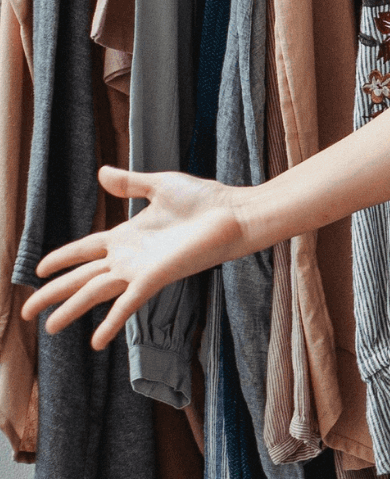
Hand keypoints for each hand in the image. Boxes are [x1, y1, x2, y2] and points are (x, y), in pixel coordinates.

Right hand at [22, 167, 255, 348]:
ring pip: (95, 292)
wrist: (236, 213)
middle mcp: (129, 257)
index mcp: (127, 236)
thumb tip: (101, 173)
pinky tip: (95, 342)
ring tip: (48, 328)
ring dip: (71, 310)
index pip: (84, 250)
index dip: (61, 259)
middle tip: (26, 312)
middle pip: (81, 278)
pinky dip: (110, 322)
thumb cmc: (205, 200)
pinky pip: (127, 304)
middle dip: (53, 294)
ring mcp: (140, 270)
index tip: (38, 270)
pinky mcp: (156, 278)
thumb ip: (130, 183)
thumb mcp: (160, 185)